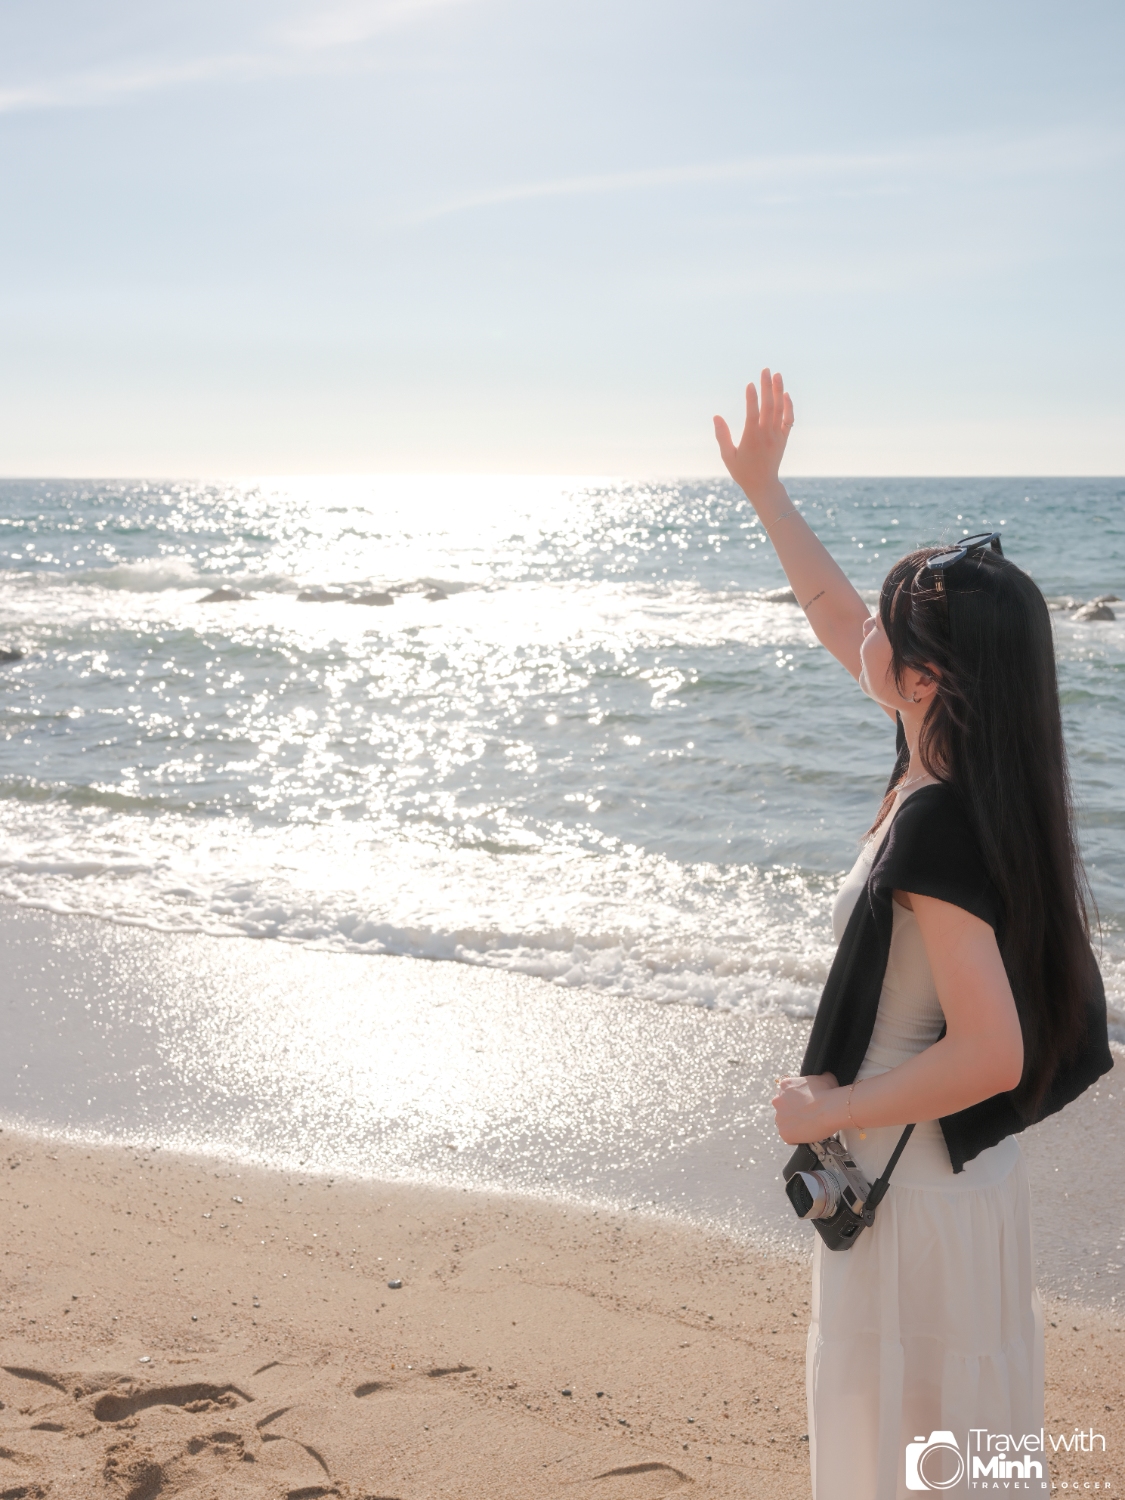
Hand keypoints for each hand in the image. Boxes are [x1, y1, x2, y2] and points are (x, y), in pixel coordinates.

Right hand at [713, 369, 794, 503]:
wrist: (763, 484)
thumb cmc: (742, 471)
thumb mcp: (727, 456)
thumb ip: (722, 436)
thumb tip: (716, 417)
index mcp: (752, 438)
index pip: (753, 413)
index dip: (752, 398)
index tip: (750, 384)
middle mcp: (766, 435)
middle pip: (769, 406)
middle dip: (767, 386)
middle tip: (765, 370)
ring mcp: (777, 435)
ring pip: (780, 409)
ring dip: (779, 391)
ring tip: (777, 375)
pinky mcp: (784, 438)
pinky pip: (788, 419)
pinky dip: (788, 406)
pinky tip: (785, 394)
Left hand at [771, 1071, 839, 1145]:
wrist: (830, 1109)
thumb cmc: (828, 1093)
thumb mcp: (824, 1078)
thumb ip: (819, 1077)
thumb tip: (826, 1076)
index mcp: (785, 1085)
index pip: (786, 1094)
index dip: (797, 1100)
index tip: (806, 1104)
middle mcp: (778, 1100)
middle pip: (783, 1108)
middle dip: (793, 1112)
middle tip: (807, 1115)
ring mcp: (780, 1118)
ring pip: (785, 1123)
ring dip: (794, 1125)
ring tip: (809, 1126)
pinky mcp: (784, 1133)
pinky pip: (789, 1137)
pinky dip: (797, 1137)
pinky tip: (808, 1134)